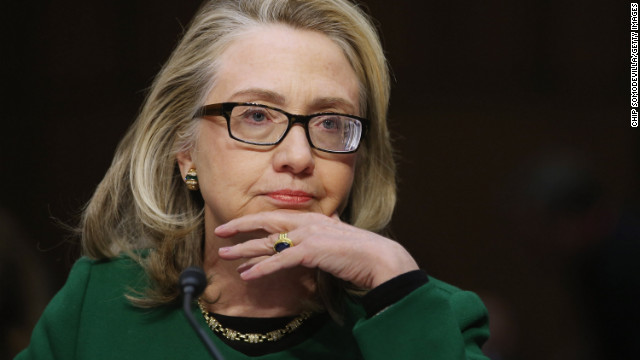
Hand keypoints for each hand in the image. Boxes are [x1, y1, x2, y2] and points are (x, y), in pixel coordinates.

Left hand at [215, 210, 418, 288]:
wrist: (378, 258)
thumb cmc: (360, 251)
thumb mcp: (338, 235)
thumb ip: (328, 229)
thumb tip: (325, 224)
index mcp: (311, 218)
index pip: (275, 217)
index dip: (253, 220)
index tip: (235, 225)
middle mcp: (306, 223)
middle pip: (265, 224)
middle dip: (240, 228)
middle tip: (220, 233)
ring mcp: (307, 236)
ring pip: (268, 243)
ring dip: (244, 250)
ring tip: (225, 256)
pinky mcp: (309, 252)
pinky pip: (279, 261)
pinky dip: (261, 269)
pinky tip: (247, 275)